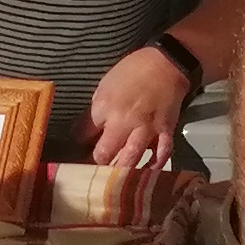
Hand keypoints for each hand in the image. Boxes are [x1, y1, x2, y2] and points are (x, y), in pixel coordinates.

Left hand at [85, 43, 193, 171]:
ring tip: (114, 181)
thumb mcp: (105, 85)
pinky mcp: (165, 130)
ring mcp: (146, 128)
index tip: (78, 150)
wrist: (166, 63)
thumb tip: (87, 130)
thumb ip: (97, 110)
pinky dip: (154, 164)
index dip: (79, 144)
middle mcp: (123, 121)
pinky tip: (147, 171)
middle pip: (104, 153)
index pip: (83, 134)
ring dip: (121, 171)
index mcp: (104, 106)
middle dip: (96, 164)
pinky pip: (161, 153)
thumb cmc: (132, 70)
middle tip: (93, 172)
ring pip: (130, 159)